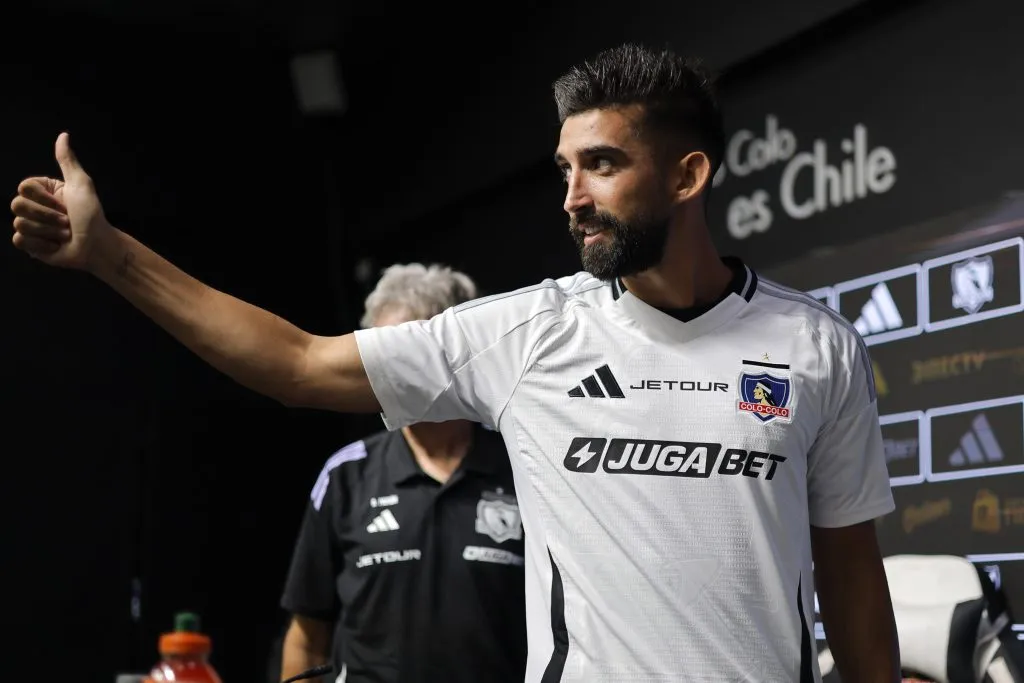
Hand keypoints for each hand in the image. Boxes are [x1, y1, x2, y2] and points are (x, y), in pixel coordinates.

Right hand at [10, 133, 110, 269]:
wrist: (96, 246)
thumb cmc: (92, 216)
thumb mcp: (81, 184)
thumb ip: (68, 161)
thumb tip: (63, 135)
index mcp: (45, 191)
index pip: (24, 187)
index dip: (43, 199)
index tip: (64, 205)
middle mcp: (35, 207)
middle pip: (17, 205)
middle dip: (46, 216)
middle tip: (67, 222)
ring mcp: (31, 226)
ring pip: (19, 223)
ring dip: (47, 231)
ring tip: (64, 234)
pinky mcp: (30, 245)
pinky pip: (20, 240)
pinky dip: (40, 245)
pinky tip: (55, 246)